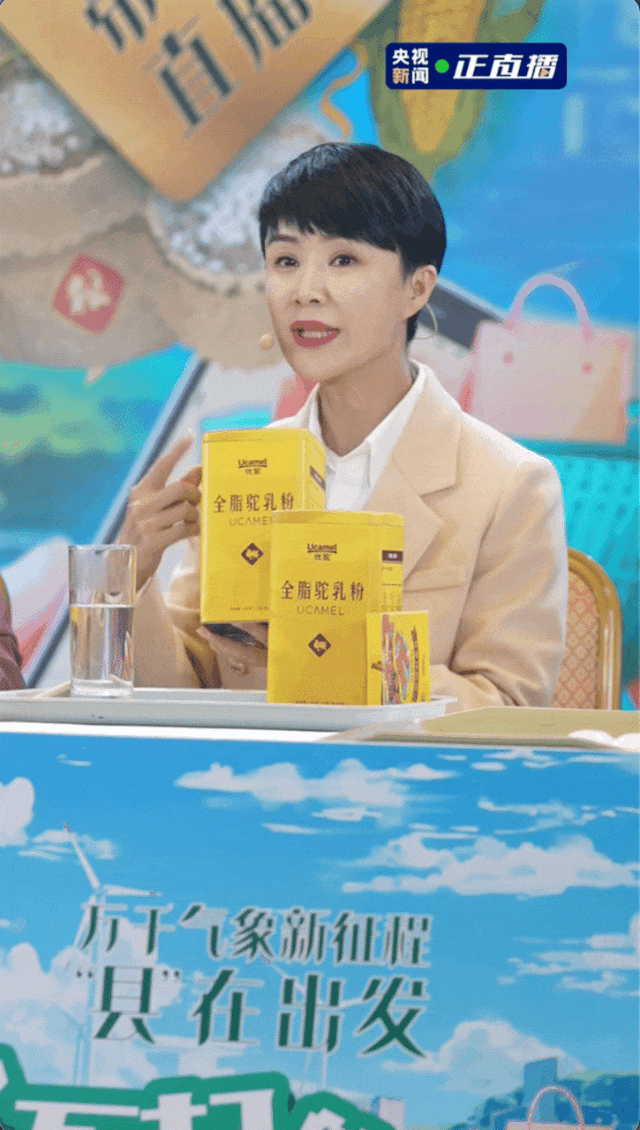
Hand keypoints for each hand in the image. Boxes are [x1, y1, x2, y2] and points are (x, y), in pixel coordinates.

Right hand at [119, 435, 200, 589]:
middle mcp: (141, 504)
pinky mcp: (154, 541)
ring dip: (195, 516)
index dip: (177, 450)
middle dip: (195, 495)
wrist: (126, 563)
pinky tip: (194, 531)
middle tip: (197, 502)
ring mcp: (146, 523)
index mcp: (141, 491)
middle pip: (181, 489)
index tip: (190, 435)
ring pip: (185, 510)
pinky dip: (194, 529)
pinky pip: (185, 530)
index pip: (161, 465)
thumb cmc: (147, 530)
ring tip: (192, 520)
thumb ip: (177, 488)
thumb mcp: (157, 507)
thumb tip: (199, 469)